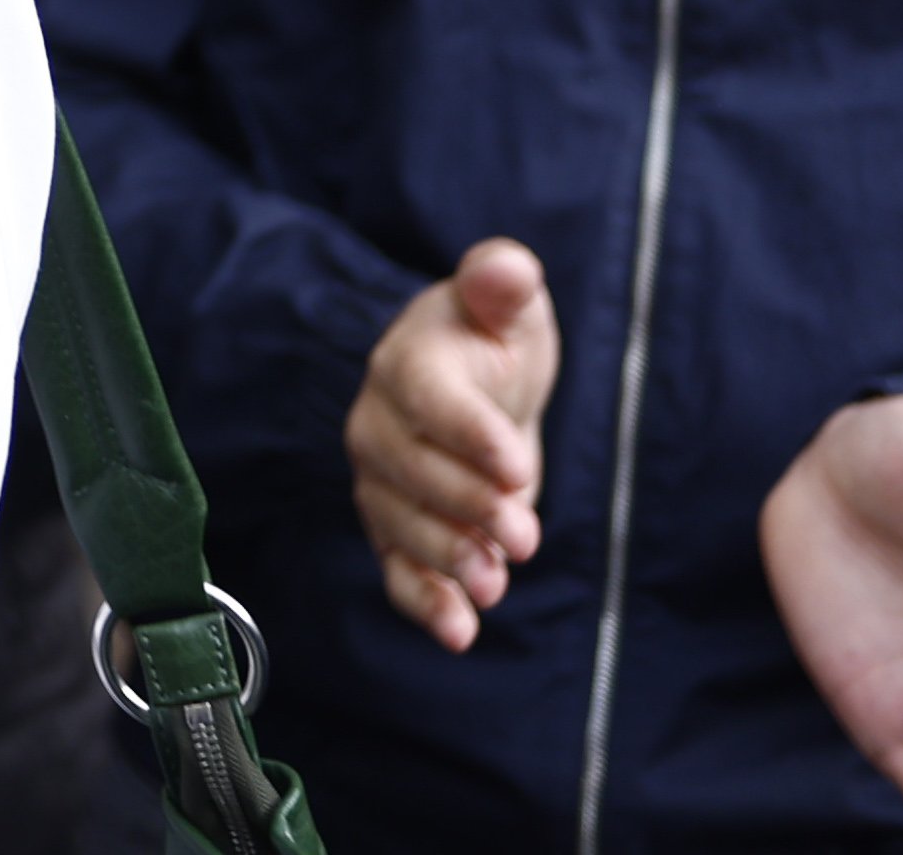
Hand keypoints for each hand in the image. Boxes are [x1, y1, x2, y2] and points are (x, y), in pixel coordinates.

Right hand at [349, 237, 559, 647]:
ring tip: (496, 585)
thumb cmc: (489, 338)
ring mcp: (380, 480)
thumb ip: (502, 282)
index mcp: (407, 362)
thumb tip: (505, 269)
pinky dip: (422, 602)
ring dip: (446, 559)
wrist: (466, 383)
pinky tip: (460, 632)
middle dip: (466, 507)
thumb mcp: (507, 303)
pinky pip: (394, 568)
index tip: (519, 467)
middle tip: (523, 535)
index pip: (430, 400)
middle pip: (411, 471)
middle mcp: (379, 422)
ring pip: (400, 524)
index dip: (471, 434)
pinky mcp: (393, 526)